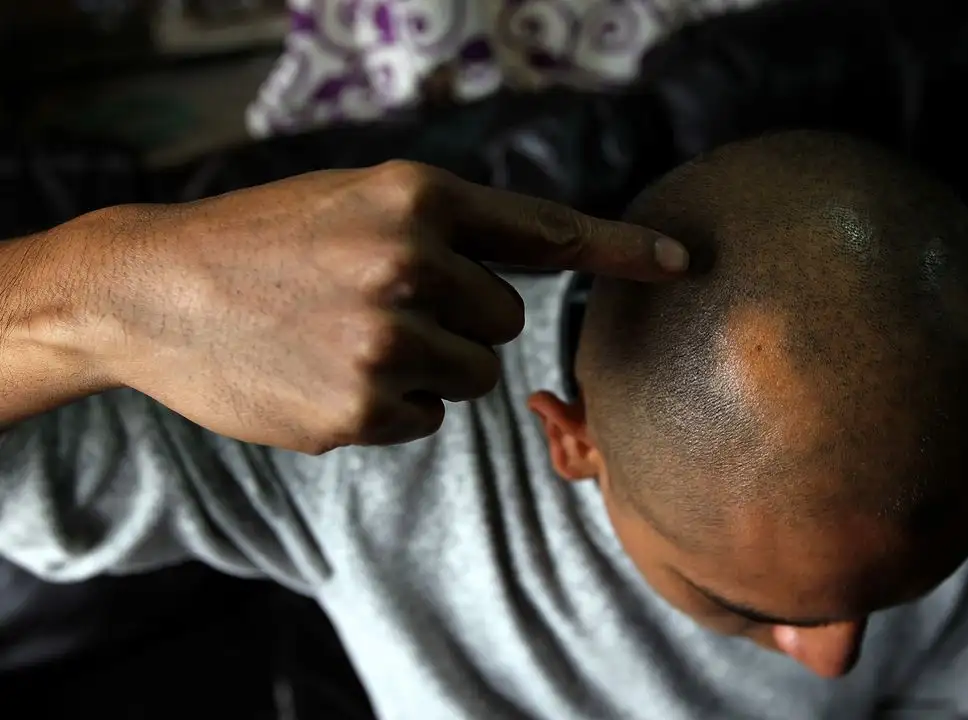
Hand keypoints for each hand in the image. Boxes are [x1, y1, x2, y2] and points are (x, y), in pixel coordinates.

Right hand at [79, 162, 686, 451]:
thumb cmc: (265, 242)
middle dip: (460, 319)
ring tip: (346, 339)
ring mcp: (387, 341)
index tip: (682, 262)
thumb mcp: (356, 201)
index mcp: (417, 197)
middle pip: (505, 320)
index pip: (544, 230)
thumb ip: (444, 229)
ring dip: (427, 366)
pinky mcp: (362, 409)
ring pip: (471, 376)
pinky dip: (390, 408)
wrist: (155, 289)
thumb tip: (527, 273)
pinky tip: (327, 378)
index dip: (621, 249)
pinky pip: (426, 420)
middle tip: (380, 305)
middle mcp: (411, 262)